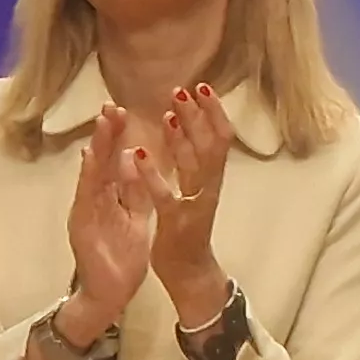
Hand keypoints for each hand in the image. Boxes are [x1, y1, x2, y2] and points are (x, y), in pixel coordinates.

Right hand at [62, 107, 154, 338]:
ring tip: (103, 122)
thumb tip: (134, 158)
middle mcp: (94, 201)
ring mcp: (86, 211)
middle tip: (111, 105)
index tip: (125, 111)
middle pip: (101, 162)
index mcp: (110, 199)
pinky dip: (88, 177)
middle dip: (106, 134)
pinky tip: (90, 158)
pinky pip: (86, 198)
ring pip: (92, 174)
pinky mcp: (82, 226)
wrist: (109, 294)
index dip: (118, 137)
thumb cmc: (121, 258)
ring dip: (98, 147)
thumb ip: (134, 191)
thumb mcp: (134, 217)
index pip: (115, 162)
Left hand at [145, 83, 234, 324]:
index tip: (202, 87)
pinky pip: (165, 195)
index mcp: (211, 180)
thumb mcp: (194, 191)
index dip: (213, 113)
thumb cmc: (188, 230)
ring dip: (182, 136)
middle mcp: (209, 188)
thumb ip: (193, 163)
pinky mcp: (177, 222)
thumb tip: (189, 130)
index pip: (220, 139)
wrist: (190, 272)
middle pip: (212, 145)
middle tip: (184, 89)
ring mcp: (195, 205)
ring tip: (168, 111)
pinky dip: (152, 173)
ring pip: (196, 164)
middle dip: (199, 115)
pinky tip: (139, 154)